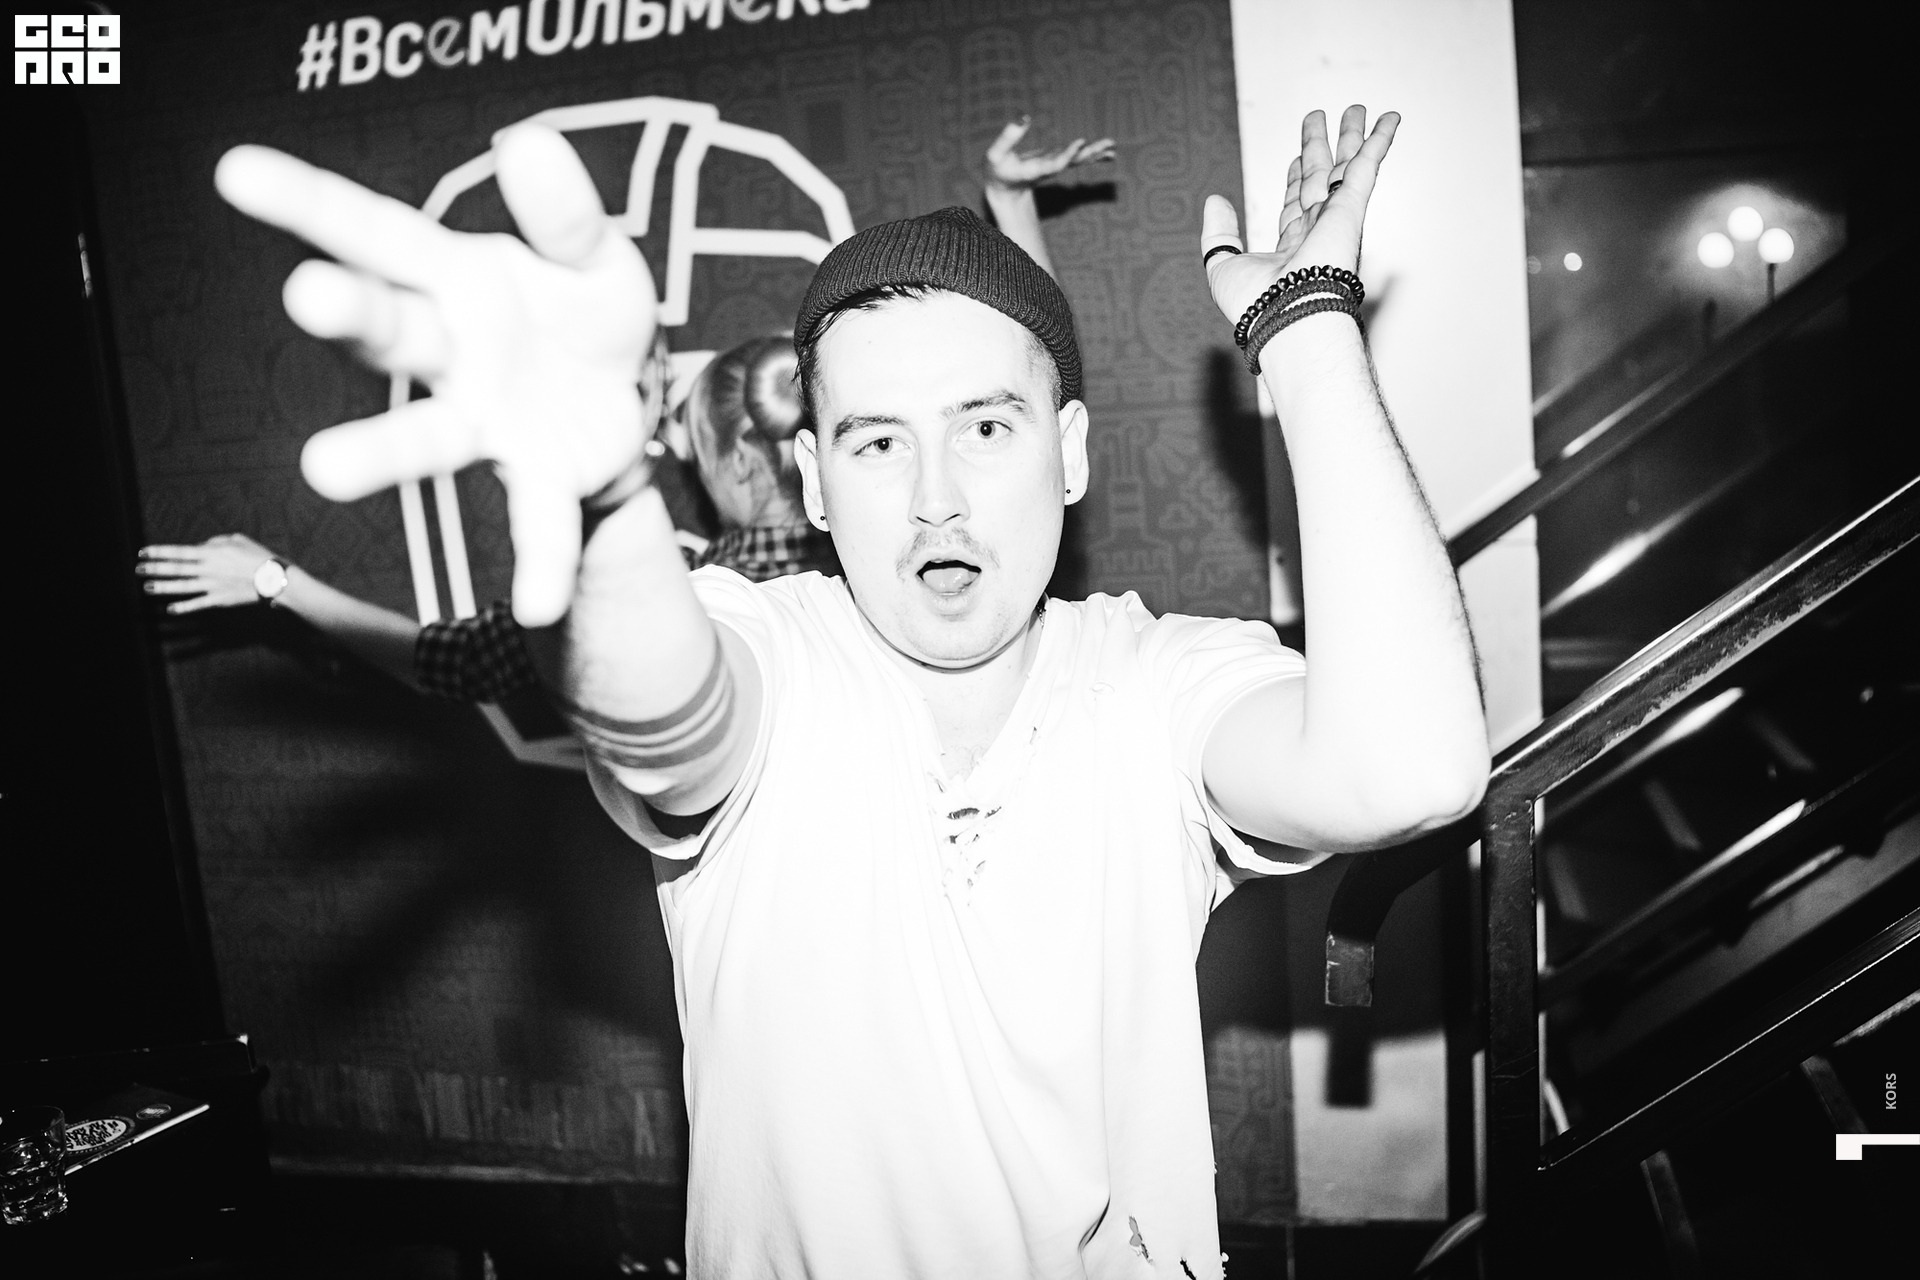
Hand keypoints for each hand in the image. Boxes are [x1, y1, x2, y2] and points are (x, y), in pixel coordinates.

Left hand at [137, 534, 280, 613]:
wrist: (274, 579)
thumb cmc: (258, 556)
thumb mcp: (237, 539)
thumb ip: (215, 542)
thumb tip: (201, 547)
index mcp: (211, 553)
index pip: (179, 552)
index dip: (159, 552)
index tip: (143, 552)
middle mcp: (208, 569)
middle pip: (176, 569)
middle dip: (155, 569)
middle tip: (138, 569)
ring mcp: (212, 586)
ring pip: (182, 587)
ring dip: (163, 587)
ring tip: (146, 587)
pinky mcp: (219, 600)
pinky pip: (197, 604)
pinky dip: (184, 607)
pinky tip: (171, 609)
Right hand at [214, 124, 659, 625]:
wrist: (629, 395)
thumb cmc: (584, 311)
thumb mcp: (593, 255)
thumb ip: (564, 215)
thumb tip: (525, 145)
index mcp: (457, 278)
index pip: (376, 234)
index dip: (309, 205)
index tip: (236, 173)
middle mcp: (454, 352)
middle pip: (391, 331)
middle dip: (350, 315)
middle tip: (306, 297)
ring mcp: (488, 420)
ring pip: (429, 437)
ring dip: (380, 454)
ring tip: (323, 472)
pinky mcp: (542, 476)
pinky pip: (538, 521)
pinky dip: (537, 561)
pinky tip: (538, 604)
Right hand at [984, 117, 1115, 192]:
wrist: (1003, 190)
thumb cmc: (996, 171)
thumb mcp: (995, 155)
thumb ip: (1007, 138)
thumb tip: (1024, 117)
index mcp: (1035, 170)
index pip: (1055, 164)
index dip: (1068, 154)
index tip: (1081, 142)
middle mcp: (1049, 169)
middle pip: (1073, 162)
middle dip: (1090, 154)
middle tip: (1108, 145)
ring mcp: (1055, 166)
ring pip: (1079, 160)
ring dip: (1096, 153)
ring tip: (1112, 147)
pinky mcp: (1057, 162)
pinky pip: (1078, 158)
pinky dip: (1093, 155)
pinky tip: (1110, 153)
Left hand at [1202, 106, 1397, 326]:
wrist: (1285, 317)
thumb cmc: (1255, 306)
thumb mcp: (1223, 266)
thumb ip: (1219, 233)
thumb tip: (1215, 200)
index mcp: (1291, 247)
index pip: (1294, 204)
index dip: (1295, 179)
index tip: (1297, 158)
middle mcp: (1316, 231)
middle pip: (1318, 179)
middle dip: (1319, 148)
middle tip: (1319, 119)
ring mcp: (1336, 219)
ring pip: (1344, 167)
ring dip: (1351, 137)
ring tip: (1354, 108)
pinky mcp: (1351, 209)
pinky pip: (1367, 166)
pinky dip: (1379, 141)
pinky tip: (1389, 119)